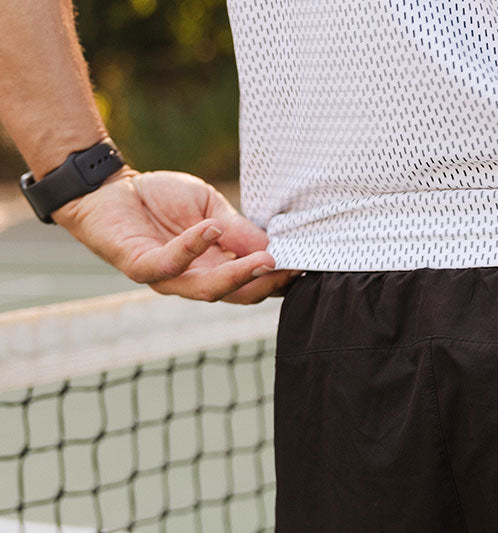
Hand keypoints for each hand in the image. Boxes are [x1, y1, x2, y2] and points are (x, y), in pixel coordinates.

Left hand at [52, 166, 299, 302]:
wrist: (107, 188)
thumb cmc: (160, 199)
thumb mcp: (210, 208)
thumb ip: (238, 229)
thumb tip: (274, 246)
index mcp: (219, 269)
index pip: (255, 284)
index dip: (280, 279)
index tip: (306, 265)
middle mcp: (198, 281)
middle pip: (239, 295)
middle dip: (268, 284)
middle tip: (292, 267)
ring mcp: (170, 279)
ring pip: (210, 290)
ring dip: (240, 276)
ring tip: (266, 260)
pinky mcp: (141, 268)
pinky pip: (170, 265)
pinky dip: (193, 247)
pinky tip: (211, 228)